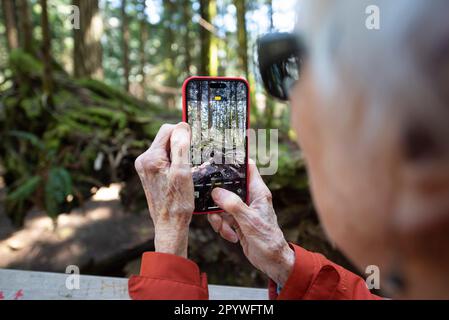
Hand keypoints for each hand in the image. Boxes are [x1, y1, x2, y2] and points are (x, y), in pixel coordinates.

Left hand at [135, 123, 193, 257]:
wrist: (169, 225)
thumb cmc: (177, 203)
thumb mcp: (183, 172)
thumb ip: (181, 147)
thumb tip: (182, 126)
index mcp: (150, 157)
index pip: (168, 130)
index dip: (183, 133)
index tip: (195, 144)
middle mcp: (144, 160)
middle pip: (166, 138)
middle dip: (181, 144)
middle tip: (194, 158)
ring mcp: (146, 168)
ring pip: (167, 149)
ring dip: (180, 154)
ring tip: (189, 168)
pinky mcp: (150, 174)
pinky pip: (165, 159)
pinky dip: (176, 162)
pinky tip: (183, 173)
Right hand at [208, 160, 294, 285]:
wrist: (271, 261)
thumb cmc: (268, 240)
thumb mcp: (250, 221)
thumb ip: (233, 205)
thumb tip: (217, 192)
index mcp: (258, 192)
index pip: (248, 168)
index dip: (235, 161)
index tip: (219, 160)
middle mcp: (250, 198)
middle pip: (227, 187)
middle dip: (218, 199)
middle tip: (215, 209)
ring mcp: (242, 209)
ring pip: (221, 204)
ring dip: (218, 218)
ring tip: (225, 229)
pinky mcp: (236, 221)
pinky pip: (222, 218)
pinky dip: (222, 227)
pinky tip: (231, 237)